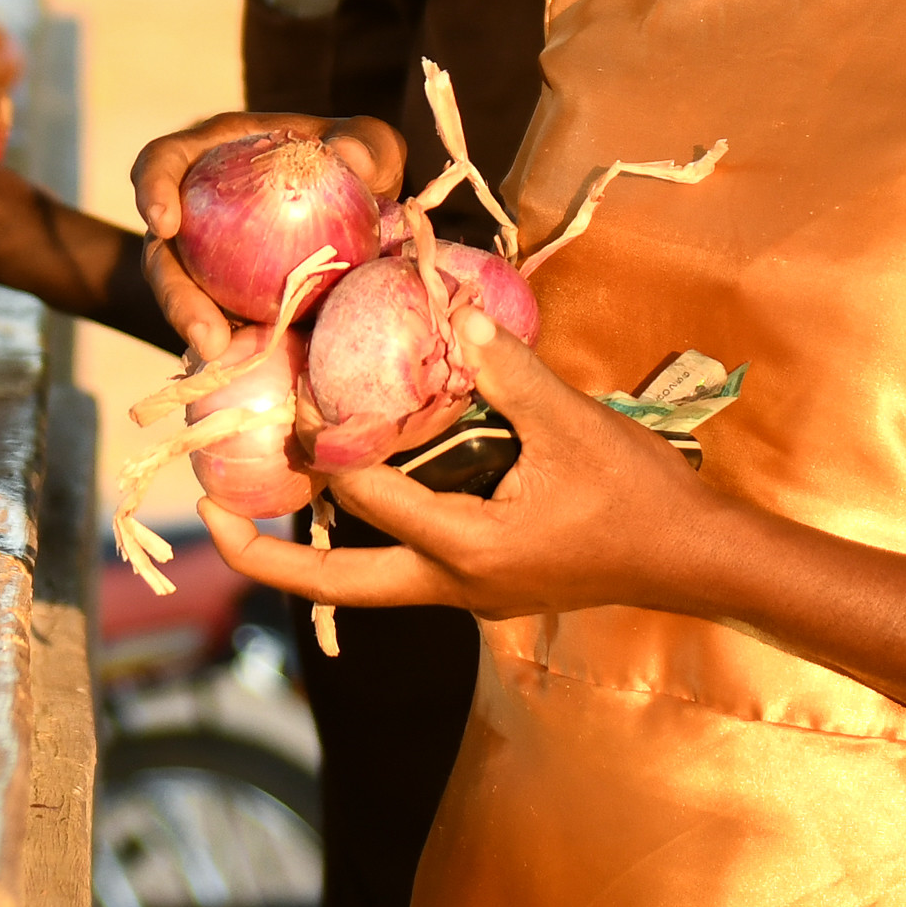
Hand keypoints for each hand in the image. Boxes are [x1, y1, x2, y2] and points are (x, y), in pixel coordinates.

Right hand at [128, 110, 405, 358]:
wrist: (370, 211)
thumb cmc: (357, 161)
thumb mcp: (369, 143)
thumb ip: (364, 145)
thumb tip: (348, 159)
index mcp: (213, 157)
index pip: (163, 162)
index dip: (152, 188)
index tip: (165, 222)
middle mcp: (198, 212)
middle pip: (162, 252)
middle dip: (173, 293)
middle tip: (202, 328)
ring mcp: (210, 263)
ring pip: (187, 298)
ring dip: (198, 330)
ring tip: (222, 357)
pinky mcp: (233, 301)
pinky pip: (228, 325)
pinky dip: (239, 345)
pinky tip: (258, 363)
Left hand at [203, 306, 714, 620]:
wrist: (697, 562)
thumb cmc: (639, 496)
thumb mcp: (573, 423)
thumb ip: (507, 370)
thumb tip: (452, 312)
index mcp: (467, 550)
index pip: (371, 497)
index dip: (324, 445)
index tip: (289, 400)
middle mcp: (452, 587)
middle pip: (333, 585)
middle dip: (263, 555)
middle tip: (207, 513)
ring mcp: (466, 594)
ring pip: (363, 585)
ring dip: (309, 550)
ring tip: (254, 504)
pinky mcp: (482, 585)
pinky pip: (403, 567)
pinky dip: (366, 535)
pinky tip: (351, 494)